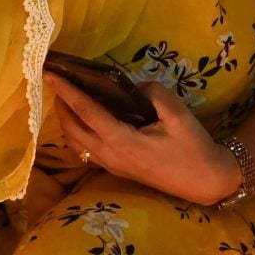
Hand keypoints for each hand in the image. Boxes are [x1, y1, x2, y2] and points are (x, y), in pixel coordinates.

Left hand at [43, 74, 241, 205]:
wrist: (205, 181)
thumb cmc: (193, 147)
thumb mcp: (177, 113)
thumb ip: (152, 93)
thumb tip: (132, 86)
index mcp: (122, 141)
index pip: (85, 111)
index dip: (66, 90)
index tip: (50, 73)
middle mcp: (109, 155)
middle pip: (71, 127)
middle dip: (60, 103)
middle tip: (57, 79)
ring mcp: (110, 165)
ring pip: (75, 141)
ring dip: (66, 118)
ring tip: (67, 96)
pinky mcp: (115, 169)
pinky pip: (85, 149)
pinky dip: (77, 131)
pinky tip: (84, 118)